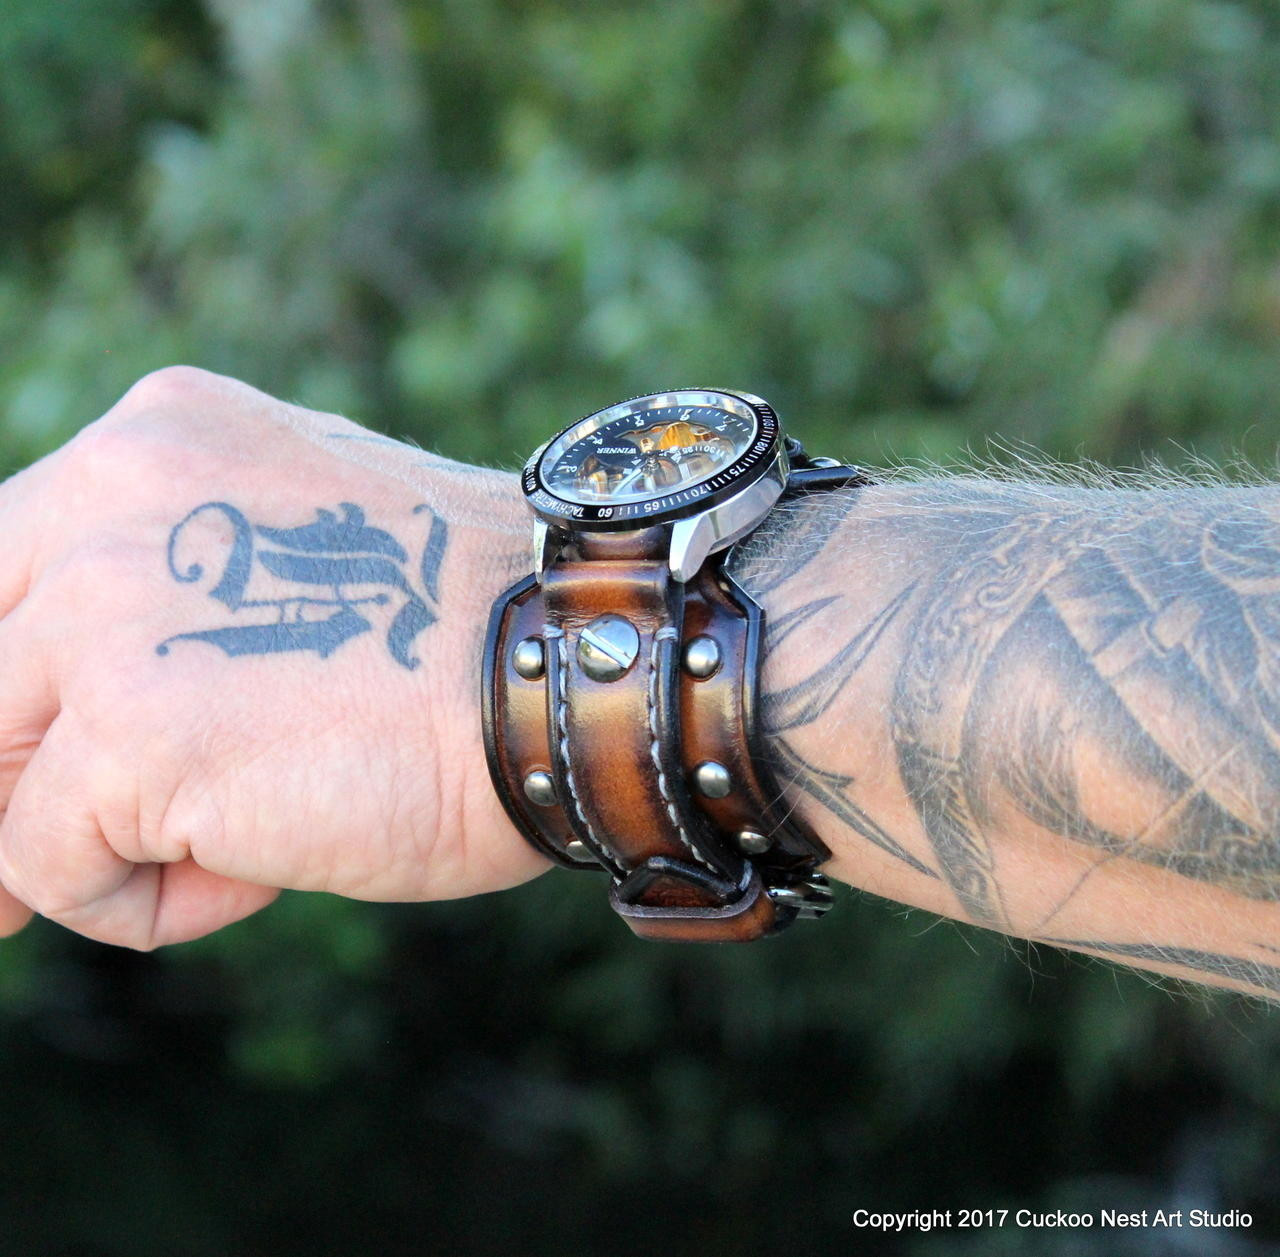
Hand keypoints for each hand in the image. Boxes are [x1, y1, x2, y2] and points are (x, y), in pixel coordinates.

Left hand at [0, 367, 545, 947]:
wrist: (574, 665)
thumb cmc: (468, 633)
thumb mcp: (302, 557)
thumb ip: (188, 590)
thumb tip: (85, 712)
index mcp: (159, 443)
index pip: (6, 570)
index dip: (10, 684)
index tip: (32, 760)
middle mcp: (110, 505)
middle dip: (13, 774)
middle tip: (38, 865)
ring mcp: (109, 616)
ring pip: (0, 773)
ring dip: (96, 841)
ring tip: (228, 853)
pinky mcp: (131, 737)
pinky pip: (49, 864)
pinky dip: (145, 904)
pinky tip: (254, 878)